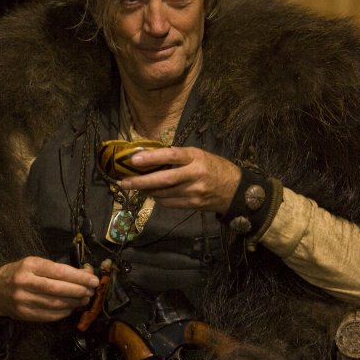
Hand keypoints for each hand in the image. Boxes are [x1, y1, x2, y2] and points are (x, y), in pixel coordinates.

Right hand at [0, 256, 98, 321]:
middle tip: (91, 291)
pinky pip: (49, 315)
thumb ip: (57, 268)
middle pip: (58, 289)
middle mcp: (25, 282)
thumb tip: (85, 274)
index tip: (93, 279)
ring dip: (74, 302)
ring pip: (55, 304)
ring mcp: (23, 300)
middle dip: (79, 291)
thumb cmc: (20, 273)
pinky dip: (63, 312)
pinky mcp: (24, 314)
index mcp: (30, 265)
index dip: (79, 277)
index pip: (59, 272)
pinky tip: (71, 308)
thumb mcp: (35, 263)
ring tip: (84, 299)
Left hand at [119, 146, 241, 214]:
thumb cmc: (214, 167)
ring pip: (163, 193)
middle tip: (124, 182)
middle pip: (163, 179)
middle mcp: (195, 174)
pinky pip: (169, 203)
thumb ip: (178, 157)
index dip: (152, 157)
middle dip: (141, 182)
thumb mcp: (199, 155)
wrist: (235, 189)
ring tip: (136, 187)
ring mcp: (194, 192)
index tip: (134, 160)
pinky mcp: (193, 205)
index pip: (171, 155)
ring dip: (147, 191)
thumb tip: (151, 157)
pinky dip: (158, 198)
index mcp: (196, 157)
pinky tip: (153, 194)